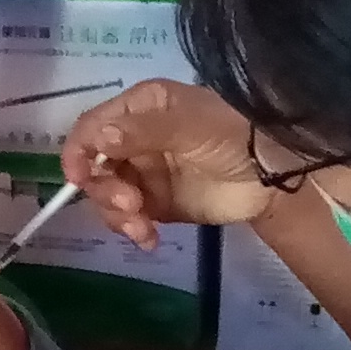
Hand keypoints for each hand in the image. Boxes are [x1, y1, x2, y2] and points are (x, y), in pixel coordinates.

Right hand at [61, 79, 274, 248]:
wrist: (273, 175)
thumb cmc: (233, 135)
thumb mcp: (190, 127)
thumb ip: (143, 132)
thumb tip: (98, 139)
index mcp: (139, 108)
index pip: (91, 127)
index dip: (78, 152)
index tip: (78, 179)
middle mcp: (134, 139)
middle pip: (95, 167)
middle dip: (106, 191)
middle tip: (132, 206)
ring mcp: (144, 173)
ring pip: (107, 197)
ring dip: (118, 216)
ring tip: (143, 229)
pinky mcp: (156, 204)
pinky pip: (129, 219)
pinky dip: (133, 231)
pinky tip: (149, 240)